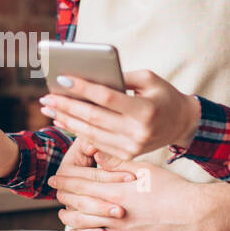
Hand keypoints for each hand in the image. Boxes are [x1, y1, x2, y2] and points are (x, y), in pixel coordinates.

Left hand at [38, 70, 200, 161]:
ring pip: (91, 133)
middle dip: (67, 106)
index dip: (83, 88)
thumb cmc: (163, 95)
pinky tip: (64, 120)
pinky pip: (97, 142)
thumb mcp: (149, 78)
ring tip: (49, 109)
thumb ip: (121, 77)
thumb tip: (87, 76)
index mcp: (145, 110)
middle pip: (94, 118)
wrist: (182, 124)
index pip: (107, 98)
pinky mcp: (128, 154)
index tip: (62, 78)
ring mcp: (132, 147)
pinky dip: (78, 131)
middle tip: (47, 96)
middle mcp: (138, 132)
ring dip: (67, 120)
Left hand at [50, 146, 205, 230]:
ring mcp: (120, 230)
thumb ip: (118, 163)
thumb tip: (97, 156)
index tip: (55, 178)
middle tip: (56, 192)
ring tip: (64, 213)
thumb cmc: (172, 188)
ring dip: (70, 218)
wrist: (194, 214)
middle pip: (77, 203)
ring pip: (83, 225)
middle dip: (63, 196)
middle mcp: (113, 211)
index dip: (65, 180)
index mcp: (116, 189)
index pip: (81, 183)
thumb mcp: (145, 169)